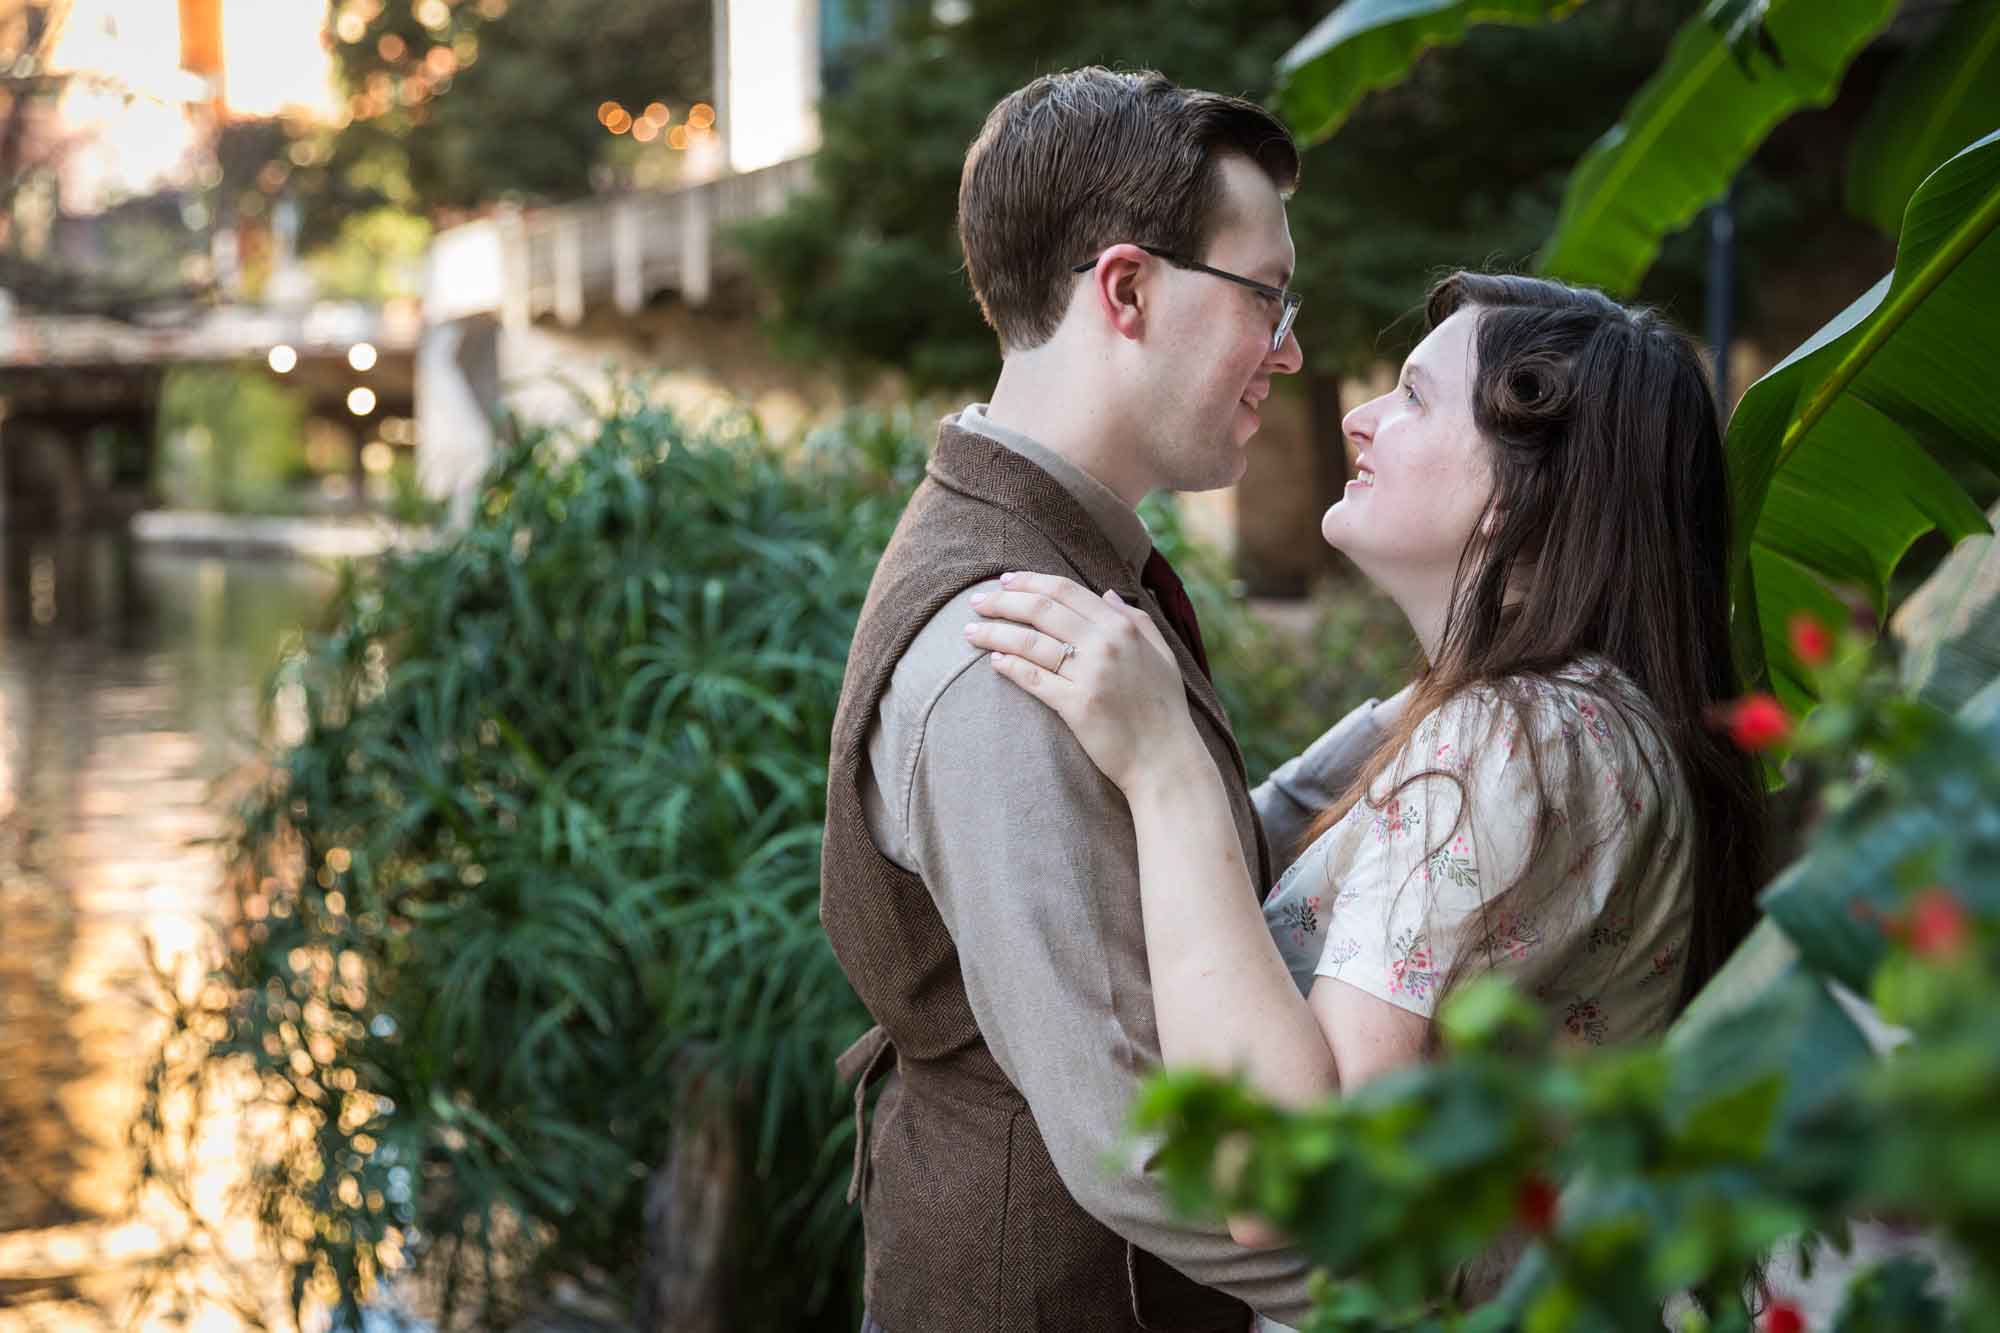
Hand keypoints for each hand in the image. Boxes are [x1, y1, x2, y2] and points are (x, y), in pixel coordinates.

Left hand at [963, 571, 1200, 792]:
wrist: (1166, 760)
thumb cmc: (1163, 708)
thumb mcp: (1162, 654)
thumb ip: (1137, 620)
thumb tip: (1106, 593)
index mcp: (1123, 627)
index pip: (1065, 590)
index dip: (1029, 581)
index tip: (1004, 581)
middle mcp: (1106, 645)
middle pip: (1041, 610)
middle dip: (1002, 602)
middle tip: (976, 602)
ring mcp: (1091, 675)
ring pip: (1030, 643)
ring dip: (994, 633)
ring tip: (970, 631)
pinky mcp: (1077, 707)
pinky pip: (1033, 679)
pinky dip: (1009, 667)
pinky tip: (993, 662)